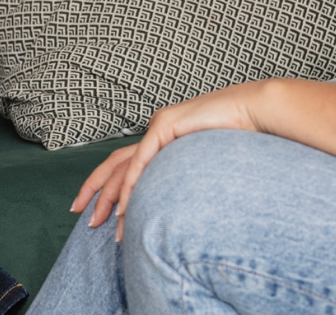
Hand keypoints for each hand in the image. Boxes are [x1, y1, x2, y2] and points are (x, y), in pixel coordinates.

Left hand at [72, 81, 276, 239]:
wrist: (257, 111)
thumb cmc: (242, 142)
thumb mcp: (207, 168)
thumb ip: (188, 183)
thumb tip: (180, 212)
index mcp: (163, 140)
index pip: (124, 164)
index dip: (104, 185)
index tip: (91, 208)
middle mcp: (155, 132)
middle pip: (113, 164)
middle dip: (93, 190)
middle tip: (78, 214)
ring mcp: (158, 127)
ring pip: (122, 167)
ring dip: (109, 198)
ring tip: (100, 223)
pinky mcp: (166, 126)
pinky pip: (141, 163)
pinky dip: (130, 188)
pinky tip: (124, 209)